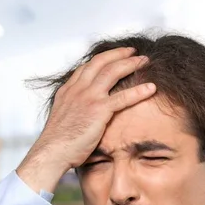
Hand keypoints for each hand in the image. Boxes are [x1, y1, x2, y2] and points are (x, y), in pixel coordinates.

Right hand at [17, 47, 155, 193]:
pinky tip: (151, 88)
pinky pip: (123, 97)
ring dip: (131, 64)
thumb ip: (73, 110)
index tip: (114, 57)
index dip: (102, 59)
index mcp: (68, 91)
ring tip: (145, 61)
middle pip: (101, 62)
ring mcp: (88, 97)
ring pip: (113, 71)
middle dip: (119, 54)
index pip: (86, 67)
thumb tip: (81, 115)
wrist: (52, 152)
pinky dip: (139, 91)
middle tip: (133, 52)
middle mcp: (78, 89)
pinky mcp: (99, 109)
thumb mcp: (62, 119)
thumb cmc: (57, 143)